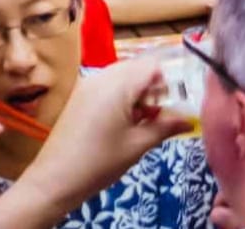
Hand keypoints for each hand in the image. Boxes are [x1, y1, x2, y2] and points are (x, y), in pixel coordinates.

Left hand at [30, 56, 186, 185]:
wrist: (55, 179)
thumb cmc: (100, 163)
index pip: (153, 66)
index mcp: (118, 84)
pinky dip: (122, 96)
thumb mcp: (138, 145)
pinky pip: (108, 85)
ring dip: (138, 92)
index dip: (169, 81)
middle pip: (138, 68)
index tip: (176, 104)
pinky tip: (125, 122)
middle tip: (162, 115)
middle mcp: (101, 77)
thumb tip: (189, 121)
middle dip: (154, 87)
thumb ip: (165, 127)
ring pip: (123, 76)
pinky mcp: (80, 96)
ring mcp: (88, 85)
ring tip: (144, 121)